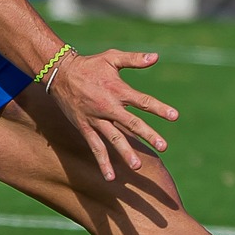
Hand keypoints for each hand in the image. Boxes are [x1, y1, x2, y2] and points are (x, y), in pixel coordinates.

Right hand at [45, 49, 179, 179]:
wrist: (59, 74)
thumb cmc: (90, 65)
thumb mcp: (112, 57)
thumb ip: (134, 59)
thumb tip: (156, 57)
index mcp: (117, 90)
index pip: (143, 101)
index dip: (159, 108)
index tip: (175, 116)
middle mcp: (108, 107)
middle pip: (131, 123)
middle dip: (148, 134)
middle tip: (163, 146)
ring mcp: (95, 119)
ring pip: (113, 138)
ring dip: (125, 153)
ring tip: (137, 166)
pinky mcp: (85, 128)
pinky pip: (95, 147)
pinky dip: (102, 162)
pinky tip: (110, 177)